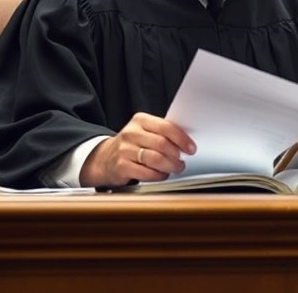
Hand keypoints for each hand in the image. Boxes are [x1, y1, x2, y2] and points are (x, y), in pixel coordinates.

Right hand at [79, 112, 195, 186]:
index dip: (182, 139)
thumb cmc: (132, 145)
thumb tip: (187, 143)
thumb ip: (163, 134)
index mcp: (140, 120)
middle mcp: (131, 133)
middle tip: (182, 161)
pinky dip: (159, 175)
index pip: (166, 127)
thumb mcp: (145, 132)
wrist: (106, 158)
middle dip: (177, 155)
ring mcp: (125, 150)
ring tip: (175, 168)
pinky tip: (162, 174)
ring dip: (170, 166)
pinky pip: (148, 173)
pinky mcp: (122, 166)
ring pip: (156, 159)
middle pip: (162, 144)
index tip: (191, 148)